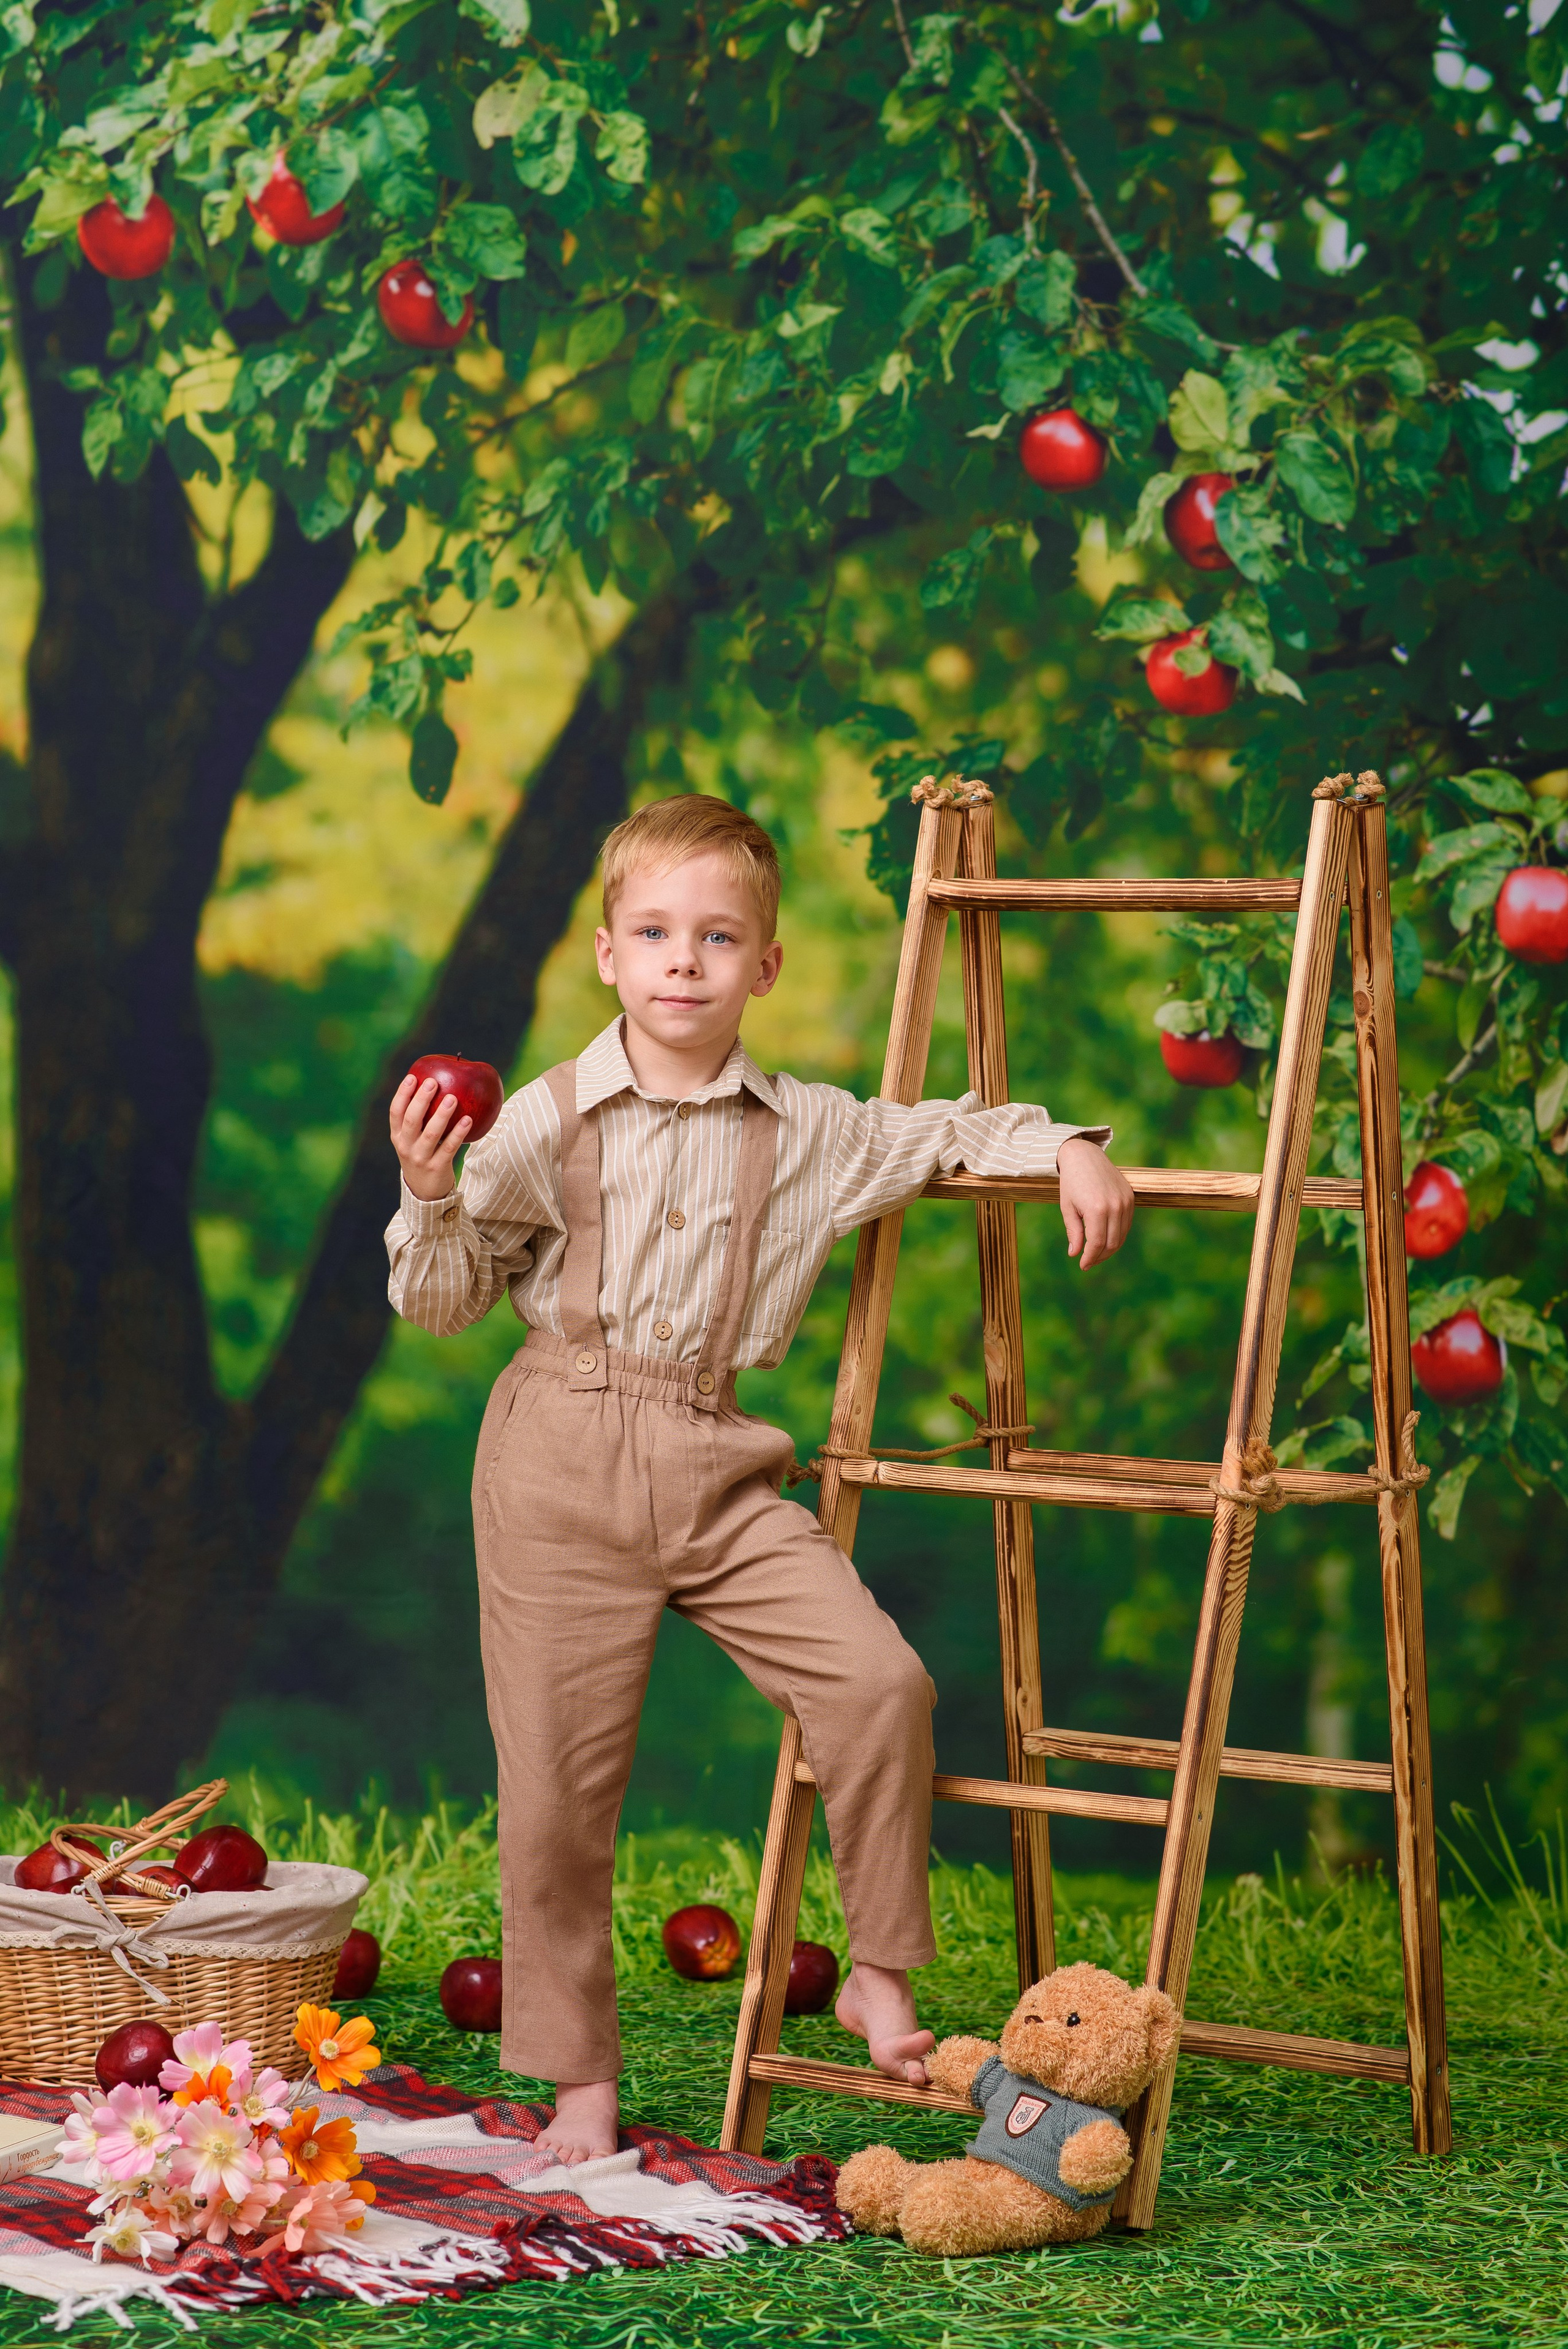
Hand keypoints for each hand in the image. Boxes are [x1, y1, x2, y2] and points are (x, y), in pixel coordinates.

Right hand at [389, 1073, 471, 1201]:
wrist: (424, 1192)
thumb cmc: (421, 1156)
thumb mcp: (411, 1140)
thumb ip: (418, 1119)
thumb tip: (433, 1086)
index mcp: (397, 1136)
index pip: (395, 1112)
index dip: (402, 1094)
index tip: (412, 1077)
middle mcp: (405, 1146)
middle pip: (411, 1119)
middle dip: (421, 1099)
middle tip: (433, 1082)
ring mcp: (420, 1158)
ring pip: (431, 1133)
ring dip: (442, 1114)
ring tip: (453, 1097)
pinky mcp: (437, 1167)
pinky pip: (449, 1147)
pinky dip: (458, 1133)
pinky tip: (468, 1119)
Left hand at [1056, 1137, 1133, 1266]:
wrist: (1084, 1155)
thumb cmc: (1071, 1182)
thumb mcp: (1067, 1208)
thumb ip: (1073, 1232)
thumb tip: (1074, 1254)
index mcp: (1096, 1209)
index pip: (1097, 1243)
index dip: (1090, 1258)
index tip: (1083, 1265)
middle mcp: (1115, 1206)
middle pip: (1112, 1243)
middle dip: (1099, 1256)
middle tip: (1088, 1262)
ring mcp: (1125, 1201)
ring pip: (1121, 1236)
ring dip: (1109, 1248)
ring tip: (1096, 1253)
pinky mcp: (1130, 1197)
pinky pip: (1126, 1224)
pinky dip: (1117, 1235)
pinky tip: (1105, 1239)